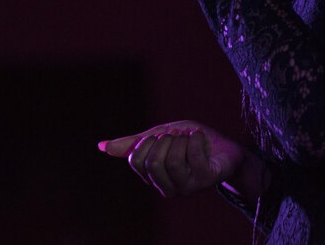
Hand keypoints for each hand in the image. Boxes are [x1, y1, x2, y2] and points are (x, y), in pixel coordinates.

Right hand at [97, 120, 245, 197]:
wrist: (223, 146)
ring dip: (181, 140)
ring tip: (189, 137)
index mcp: (152, 178)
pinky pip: (193, 155)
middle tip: (176, 136)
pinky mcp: (205, 180)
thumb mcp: (158, 137)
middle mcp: (167, 187)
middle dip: (164, 140)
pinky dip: (195, 138)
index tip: (160, 136)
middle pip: (153, 163)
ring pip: (173, 160)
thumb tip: (100, 147)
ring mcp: (187, 186)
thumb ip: (133, 143)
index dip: (147, 141)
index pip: (136, 160)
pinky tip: (200, 137)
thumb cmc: (188, 142)